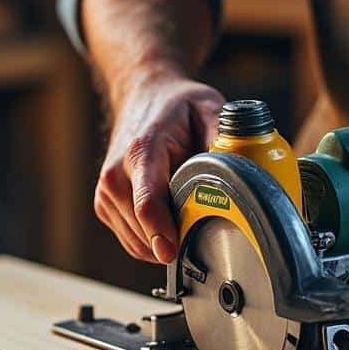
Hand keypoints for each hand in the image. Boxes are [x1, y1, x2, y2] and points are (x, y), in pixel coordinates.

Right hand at [96, 71, 223, 262]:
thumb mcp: (208, 107)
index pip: (146, 202)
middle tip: (207, 226)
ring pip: (138, 244)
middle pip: (144, 231)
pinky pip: (133, 243)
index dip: (161, 232)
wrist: (142, 98)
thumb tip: (244, 168)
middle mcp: (115, 175)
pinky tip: (171, 221)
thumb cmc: (176, 107)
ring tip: (187, 216)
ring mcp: (106, 194)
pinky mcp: (104, 207)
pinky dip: (153, 242)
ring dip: (165, 244)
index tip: (173, 252)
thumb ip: (223, 137)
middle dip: (177, 239)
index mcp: (141, 152)